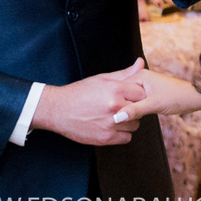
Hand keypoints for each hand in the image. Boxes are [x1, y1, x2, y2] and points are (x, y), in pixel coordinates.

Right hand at [31, 58, 146, 144]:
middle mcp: (114, 107)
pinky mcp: (105, 138)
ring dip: (128, 121)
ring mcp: (110, 124)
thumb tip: (141, 62)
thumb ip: (124, 73)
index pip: (142, 93)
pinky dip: (121, 133)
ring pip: (135, 125)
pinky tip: (111, 126)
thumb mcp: (101, 79)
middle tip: (122, 105)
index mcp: (114, 89)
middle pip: (140, 110)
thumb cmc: (80, 92)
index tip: (130, 96)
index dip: (137, 95)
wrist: (58, 109)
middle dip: (134, 107)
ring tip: (115, 116)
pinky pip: (126, 138)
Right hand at [113, 67, 200, 122]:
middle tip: (121, 117)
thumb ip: (134, 110)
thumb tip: (117, 118)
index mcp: (139, 75)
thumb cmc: (176, 97)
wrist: (193, 98)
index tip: (113, 113)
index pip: (119, 88)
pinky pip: (136, 103)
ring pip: (129, 101)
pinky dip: (134, 111)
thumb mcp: (153, 105)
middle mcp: (140, 79)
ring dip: (129, 110)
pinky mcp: (148, 95)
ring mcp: (144, 87)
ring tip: (128, 118)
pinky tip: (133, 118)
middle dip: (123, 106)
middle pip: (123, 95)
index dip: (117, 102)